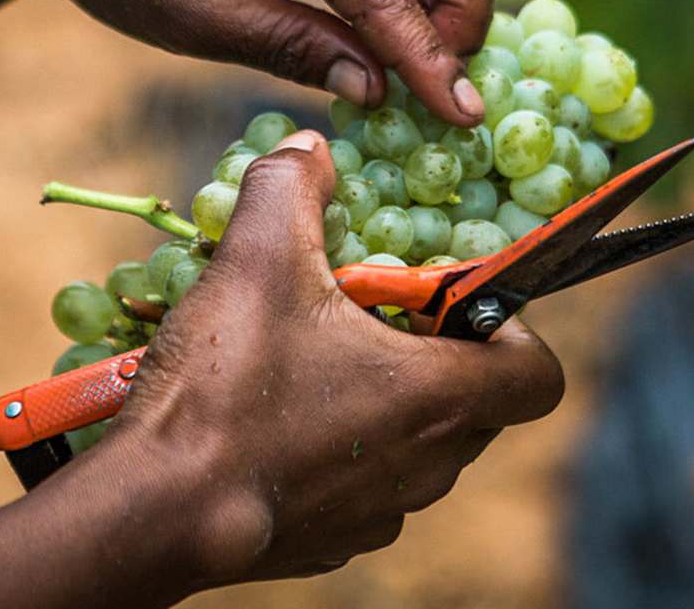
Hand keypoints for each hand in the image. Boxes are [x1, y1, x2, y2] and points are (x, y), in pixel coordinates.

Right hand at [74, 130, 563, 589]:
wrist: (155, 512)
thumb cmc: (226, 387)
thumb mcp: (257, 256)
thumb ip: (292, 186)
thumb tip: (310, 151)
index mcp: (437, 395)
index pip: (538, 374)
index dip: (512, 330)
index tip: (451, 300)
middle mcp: (428, 465)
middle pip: (476, 403)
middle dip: (437, 351)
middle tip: (372, 310)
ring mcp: (381, 513)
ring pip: (418, 445)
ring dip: (387, 398)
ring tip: (316, 356)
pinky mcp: (332, 541)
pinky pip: (364, 485)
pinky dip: (340, 448)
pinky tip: (276, 415)